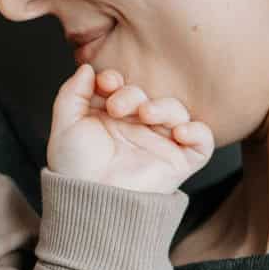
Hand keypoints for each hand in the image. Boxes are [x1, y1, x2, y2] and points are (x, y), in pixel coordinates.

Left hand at [47, 64, 214, 192]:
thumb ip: (72, 94)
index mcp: (112, 120)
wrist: (91, 200)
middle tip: (116, 107)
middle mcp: (137, 129)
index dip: (116, 80)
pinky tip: (179, 132)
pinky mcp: (179, 161)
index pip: (122, 88)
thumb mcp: (65, 126)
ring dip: (163, 107)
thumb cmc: (76, 169)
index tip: (106, 82)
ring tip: (144, 114)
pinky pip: (203, 140)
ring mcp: (160, 144)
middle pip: (147, 96)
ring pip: (176, 112)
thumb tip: (86, 69)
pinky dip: (197, 131)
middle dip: (132, 94)